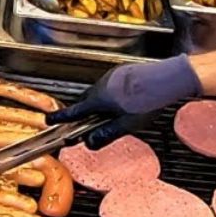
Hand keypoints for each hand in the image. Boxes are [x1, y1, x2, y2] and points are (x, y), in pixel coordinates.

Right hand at [46, 59, 203, 148]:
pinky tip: (122, 101)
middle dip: (82, 111)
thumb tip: (89, 143)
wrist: (166, 78)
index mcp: (98, 100)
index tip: (49, 119)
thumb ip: (106, 134)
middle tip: (82, 123)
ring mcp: (111, 77)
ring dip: (98, 103)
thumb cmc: (147, 102)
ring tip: (107, 114)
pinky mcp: (122, 72)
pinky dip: (109, 95)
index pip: (74, 111)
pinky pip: (108, 85)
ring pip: (97, 92)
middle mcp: (101, 85)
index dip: (61, 117)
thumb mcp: (126, 125)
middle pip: (85, 101)